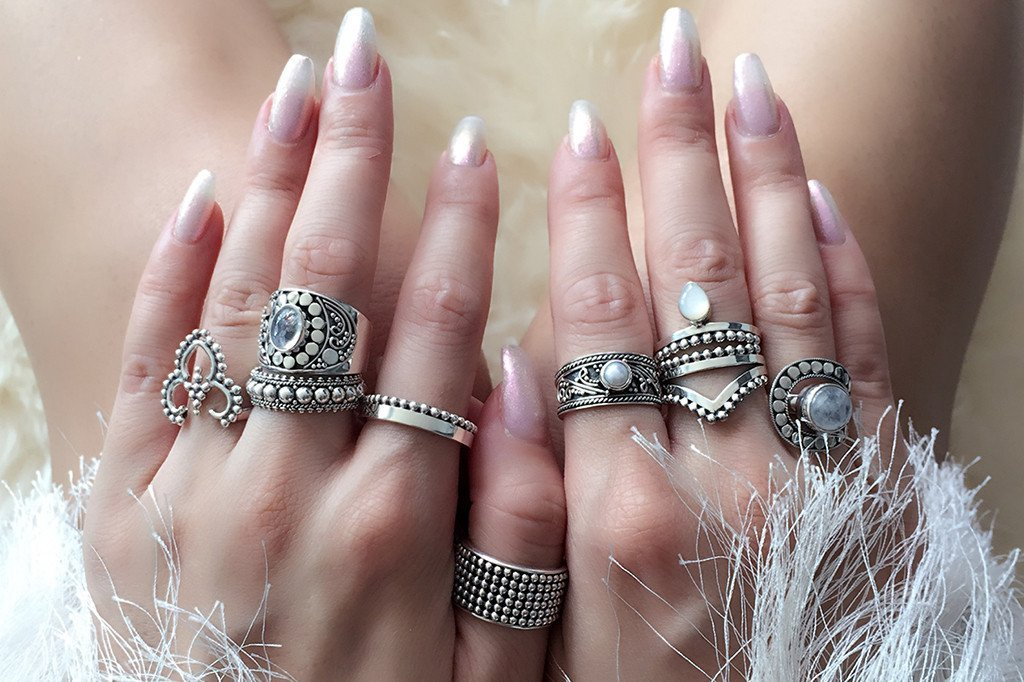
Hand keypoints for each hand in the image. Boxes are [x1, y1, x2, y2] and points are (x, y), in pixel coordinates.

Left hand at [82, 9, 562, 679]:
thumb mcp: (488, 666)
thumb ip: (518, 529)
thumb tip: (529, 385)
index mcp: (391, 518)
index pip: (436, 330)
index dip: (461, 229)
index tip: (480, 145)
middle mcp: (287, 483)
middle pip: (329, 283)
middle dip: (354, 156)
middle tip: (371, 56)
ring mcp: (191, 485)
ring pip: (238, 298)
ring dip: (268, 181)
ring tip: (298, 85)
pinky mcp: (121, 504)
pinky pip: (144, 364)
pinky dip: (171, 274)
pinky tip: (201, 195)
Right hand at [513, 12, 897, 677]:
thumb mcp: (539, 635)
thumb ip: (514, 507)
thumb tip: (505, 375)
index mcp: (622, 511)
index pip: (600, 320)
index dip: (587, 214)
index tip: (577, 129)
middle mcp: (724, 475)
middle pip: (695, 278)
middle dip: (677, 152)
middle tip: (668, 54)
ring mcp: (813, 472)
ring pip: (785, 289)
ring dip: (767, 173)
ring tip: (748, 82)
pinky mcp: (879, 484)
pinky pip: (865, 352)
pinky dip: (845, 266)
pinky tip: (820, 195)